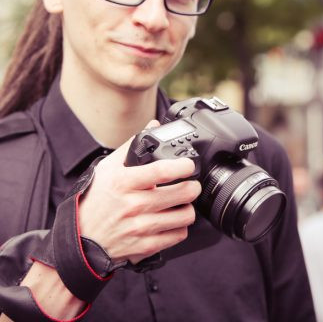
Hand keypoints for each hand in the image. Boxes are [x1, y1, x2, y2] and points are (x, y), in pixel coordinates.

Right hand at [78, 121, 200, 264]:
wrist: (80, 238)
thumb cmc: (95, 199)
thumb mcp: (107, 168)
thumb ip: (132, 145)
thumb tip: (153, 126)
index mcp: (124, 182)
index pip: (162, 171)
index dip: (183, 166)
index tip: (189, 165)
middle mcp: (133, 205)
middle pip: (181, 193)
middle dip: (193, 187)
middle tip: (191, 184)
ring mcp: (140, 227)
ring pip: (184, 216)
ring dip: (188, 208)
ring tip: (183, 203)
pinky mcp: (145, 246)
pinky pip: (177, 236)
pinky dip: (180, 227)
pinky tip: (173, 220)